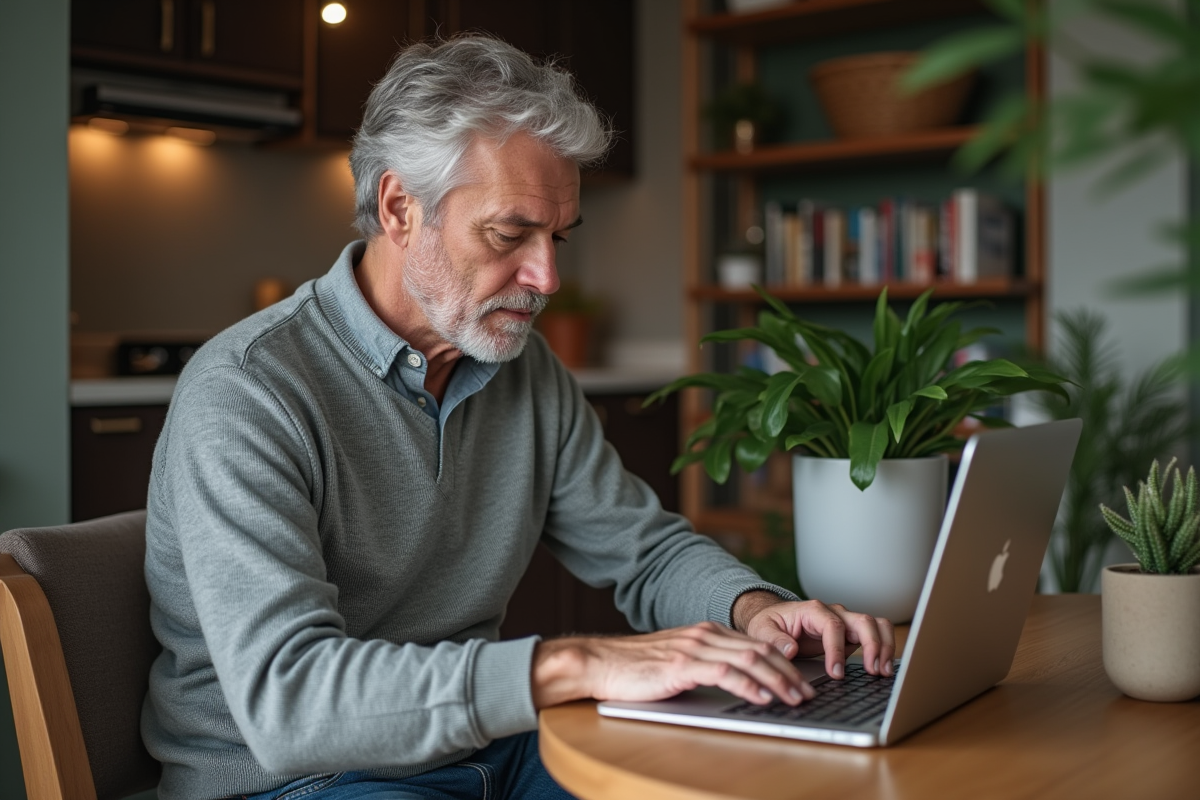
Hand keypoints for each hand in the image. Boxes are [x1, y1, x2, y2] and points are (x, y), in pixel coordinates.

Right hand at [531, 622, 816, 709]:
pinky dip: (749, 685)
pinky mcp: (681, 665)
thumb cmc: (635, 670)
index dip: (783, 663)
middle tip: (808, 694)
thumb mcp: (678, 664)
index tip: (801, 682)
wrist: (600, 663)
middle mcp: (704, 635)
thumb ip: (705, 668)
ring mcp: (693, 648)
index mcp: (705, 633)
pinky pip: (725, 673)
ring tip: (795, 698)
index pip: (755, 645)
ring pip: (749, 659)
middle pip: (760, 650)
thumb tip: (735, 686)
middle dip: (789, 673)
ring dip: (778, 680)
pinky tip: (763, 697)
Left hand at [732, 591, 895, 679]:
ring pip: (876, 625)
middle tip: (873, 671)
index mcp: (813, 610)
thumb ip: (774, 639)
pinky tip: (882, 669)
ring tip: (884, 671)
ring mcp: (845, 622)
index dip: (837, 649)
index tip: (836, 673)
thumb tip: (791, 649)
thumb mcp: (762, 630)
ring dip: (884, 646)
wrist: (774, 622)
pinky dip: (884, 649)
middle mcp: (834, 613)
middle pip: (863, 621)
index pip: (833, 626)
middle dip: (872, 645)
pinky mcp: (851, 634)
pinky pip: (875, 635)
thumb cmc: (769, 624)